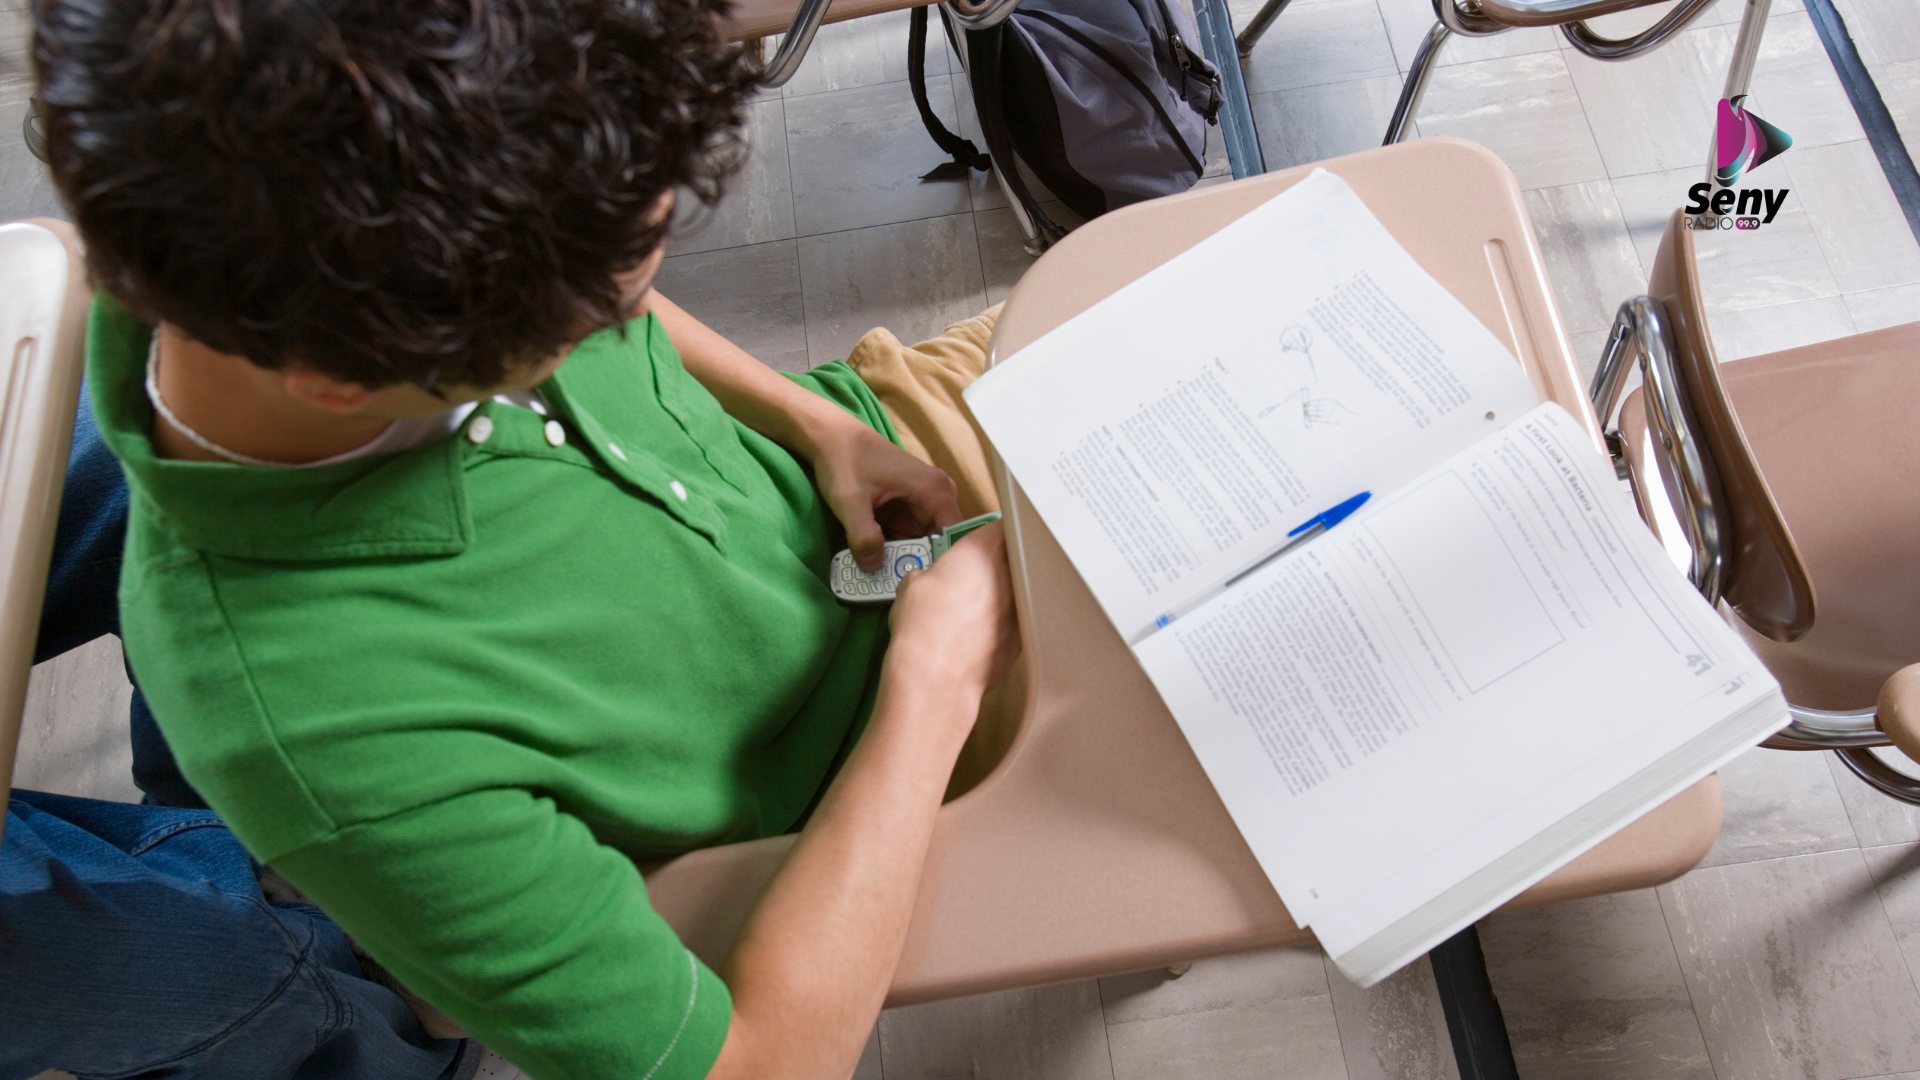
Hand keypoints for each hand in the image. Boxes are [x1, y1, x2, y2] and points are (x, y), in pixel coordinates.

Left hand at [809, 420, 961, 571]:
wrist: (830, 437)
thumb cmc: (843, 459)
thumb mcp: (850, 501)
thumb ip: (863, 537)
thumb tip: (874, 567)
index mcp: (934, 490)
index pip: (953, 538)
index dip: (939, 564)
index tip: (918, 583)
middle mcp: (937, 495)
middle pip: (938, 544)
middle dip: (916, 564)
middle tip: (891, 585)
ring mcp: (923, 501)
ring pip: (921, 543)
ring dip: (901, 559)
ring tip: (879, 575)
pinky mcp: (908, 507)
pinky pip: (907, 536)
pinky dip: (892, 548)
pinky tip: (874, 558)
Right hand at [886, 523, 1018, 700]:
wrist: (937, 676)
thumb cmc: (922, 627)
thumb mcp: (910, 585)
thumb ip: (929, 573)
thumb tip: (928, 582)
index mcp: (982, 550)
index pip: (1002, 524)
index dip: (994, 531)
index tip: (985, 537)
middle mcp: (1008, 574)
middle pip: (1014, 557)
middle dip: (999, 562)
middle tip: (978, 572)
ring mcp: (1020, 606)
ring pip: (1018, 590)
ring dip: (1003, 594)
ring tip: (977, 606)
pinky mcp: (1021, 638)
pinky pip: (1017, 621)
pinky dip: (1004, 624)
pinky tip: (982, 634)